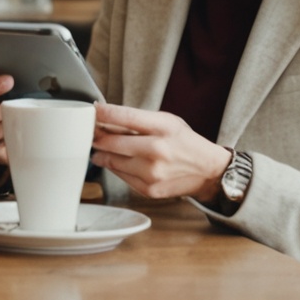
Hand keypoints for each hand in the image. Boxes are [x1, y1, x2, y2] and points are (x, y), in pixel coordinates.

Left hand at [89, 103, 232, 200]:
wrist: (207, 171)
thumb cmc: (184, 142)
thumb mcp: (166, 122)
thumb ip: (138, 120)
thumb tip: (105, 119)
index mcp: (162, 127)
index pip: (124, 116)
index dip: (102, 113)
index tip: (92, 110)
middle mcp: (156, 150)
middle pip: (110, 142)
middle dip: (96, 136)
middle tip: (92, 132)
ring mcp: (152, 172)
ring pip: (110, 160)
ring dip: (101, 153)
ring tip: (102, 147)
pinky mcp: (148, 189)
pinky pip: (120, 175)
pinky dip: (115, 167)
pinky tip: (119, 160)